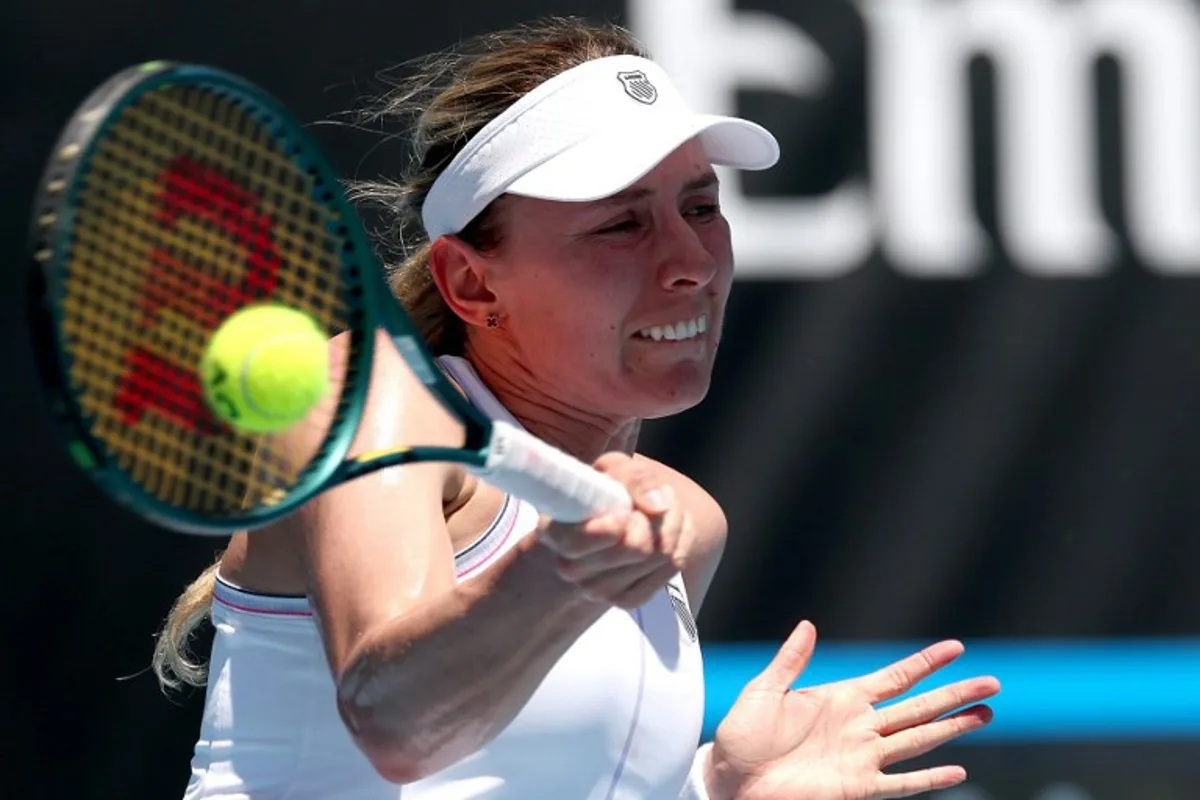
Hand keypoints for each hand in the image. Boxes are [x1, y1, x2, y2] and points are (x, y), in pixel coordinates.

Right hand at [537, 452, 691, 609]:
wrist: (615, 517)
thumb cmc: (606, 490)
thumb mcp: (613, 468)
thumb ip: (633, 478)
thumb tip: (658, 506)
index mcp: (555, 534)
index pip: (589, 539)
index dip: (616, 521)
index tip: (624, 507)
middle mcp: (571, 569)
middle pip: (637, 547)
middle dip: (655, 514)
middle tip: (655, 495)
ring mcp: (599, 590)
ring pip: (660, 555)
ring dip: (673, 521)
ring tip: (663, 507)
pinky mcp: (628, 600)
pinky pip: (672, 567)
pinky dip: (680, 541)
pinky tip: (668, 528)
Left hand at [707, 621, 999, 799]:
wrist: (730, 782)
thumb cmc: (741, 737)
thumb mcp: (763, 691)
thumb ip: (789, 661)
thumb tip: (807, 625)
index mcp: (842, 697)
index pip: (895, 677)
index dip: (926, 663)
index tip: (957, 648)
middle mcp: (860, 726)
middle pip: (919, 706)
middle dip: (955, 694)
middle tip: (992, 682)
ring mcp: (862, 758)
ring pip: (919, 739)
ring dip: (952, 728)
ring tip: (985, 714)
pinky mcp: (857, 788)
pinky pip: (901, 783)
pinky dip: (929, 778)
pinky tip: (957, 770)